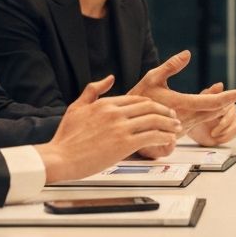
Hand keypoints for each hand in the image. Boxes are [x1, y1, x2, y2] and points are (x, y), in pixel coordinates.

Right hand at [36, 75, 181, 182]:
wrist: (59, 158)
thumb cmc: (66, 138)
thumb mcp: (76, 107)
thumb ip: (93, 91)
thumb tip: (110, 78)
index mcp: (106, 104)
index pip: (137, 99)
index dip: (152, 104)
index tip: (160, 109)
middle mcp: (115, 112)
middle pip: (150, 107)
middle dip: (165, 112)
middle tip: (174, 117)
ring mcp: (120, 128)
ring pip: (154, 120)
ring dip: (169, 124)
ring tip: (176, 128)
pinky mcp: (124, 144)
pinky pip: (152, 137)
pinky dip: (164, 137)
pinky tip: (169, 140)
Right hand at [132, 50, 235, 132]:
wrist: (125, 124)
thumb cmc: (137, 100)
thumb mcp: (152, 78)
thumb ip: (171, 66)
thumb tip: (187, 53)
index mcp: (184, 105)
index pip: (215, 101)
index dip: (234, 95)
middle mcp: (187, 119)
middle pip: (218, 110)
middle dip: (231, 100)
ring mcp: (185, 126)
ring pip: (211, 116)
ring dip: (222, 106)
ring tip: (233, 95)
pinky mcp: (181, 130)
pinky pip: (202, 119)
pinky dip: (210, 110)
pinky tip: (213, 102)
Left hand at [188, 83, 235, 145]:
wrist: (192, 128)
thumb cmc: (194, 113)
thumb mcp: (200, 102)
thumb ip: (210, 94)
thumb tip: (220, 84)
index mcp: (224, 101)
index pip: (230, 105)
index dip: (226, 112)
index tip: (220, 117)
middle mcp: (229, 110)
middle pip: (234, 116)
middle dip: (224, 124)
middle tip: (213, 131)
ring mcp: (231, 120)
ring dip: (225, 131)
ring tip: (213, 134)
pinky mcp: (231, 130)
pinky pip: (235, 132)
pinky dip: (227, 136)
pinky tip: (217, 139)